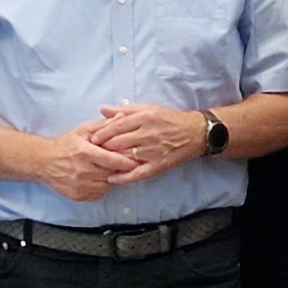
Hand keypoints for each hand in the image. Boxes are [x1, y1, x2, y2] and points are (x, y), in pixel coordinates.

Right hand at [39, 119, 140, 201]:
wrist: (43, 162)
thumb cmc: (66, 144)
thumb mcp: (83, 130)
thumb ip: (104, 125)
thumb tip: (122, 116)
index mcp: (85, 153)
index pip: (112, 160)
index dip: (127, 162)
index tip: (137, 160)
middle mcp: (82, 171)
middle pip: (112, 174)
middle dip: (121, 170)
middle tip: (128, 165)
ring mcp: (80, 185)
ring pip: (107, 185)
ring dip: (112, 178)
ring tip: (111, 170)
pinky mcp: (78, 196)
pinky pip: (98, 193)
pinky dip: (102, 187)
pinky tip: (100, 178)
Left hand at [93, 103, 207, 184]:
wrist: (194, 133)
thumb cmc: (169, 119)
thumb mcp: (148, 109)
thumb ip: (125, 110)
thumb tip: (102, 109)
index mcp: (144, 118)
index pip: (117, 126)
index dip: (102, 133)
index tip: (92, 139)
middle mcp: (148, 134)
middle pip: (118, 143)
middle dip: (104, 148)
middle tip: (92, 152)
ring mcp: (153, 151)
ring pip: (126, 158)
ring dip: (111, 162)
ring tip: (98, 164)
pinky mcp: (158, 165)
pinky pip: (138, 173)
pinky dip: (124, 178)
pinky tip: (112, 179)